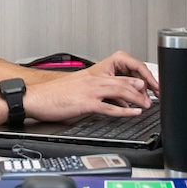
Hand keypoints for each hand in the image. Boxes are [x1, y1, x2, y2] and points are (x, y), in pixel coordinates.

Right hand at [23, 51, 158, 121]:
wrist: (34, 97)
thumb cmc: (50, 95)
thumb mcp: (74, 89)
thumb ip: (90, 92)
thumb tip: (102, 101)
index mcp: (90, 76)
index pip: (118, 75)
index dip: (134, 82)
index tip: (144, 89)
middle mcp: (92, 80)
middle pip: (124, 81)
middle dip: (142, 90)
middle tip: (152, 97)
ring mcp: (89, 90)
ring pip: (120, 91)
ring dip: (137, 99)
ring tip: (148, 105)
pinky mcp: (85, 102)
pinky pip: (109, 107)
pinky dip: (124, 110)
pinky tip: (133, 113)